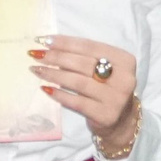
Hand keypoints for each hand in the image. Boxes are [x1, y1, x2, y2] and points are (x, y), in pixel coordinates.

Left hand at [31, 36, 138, 150]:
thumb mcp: (103, 69)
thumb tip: (50, 47)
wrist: (121, 120)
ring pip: (78, 82)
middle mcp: (124, 78)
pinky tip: (46, 89)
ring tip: (36, 70)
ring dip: (54, 75)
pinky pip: (77, 102)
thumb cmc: (107, 88)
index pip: (90, 46)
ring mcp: (116, 98)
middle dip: (56, 57)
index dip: (65, 42)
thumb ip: (84, 57)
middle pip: (83, 63)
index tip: (44, 40)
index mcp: (124, 60)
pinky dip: (59, 94)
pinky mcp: (105, 115)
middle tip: (36, 55)